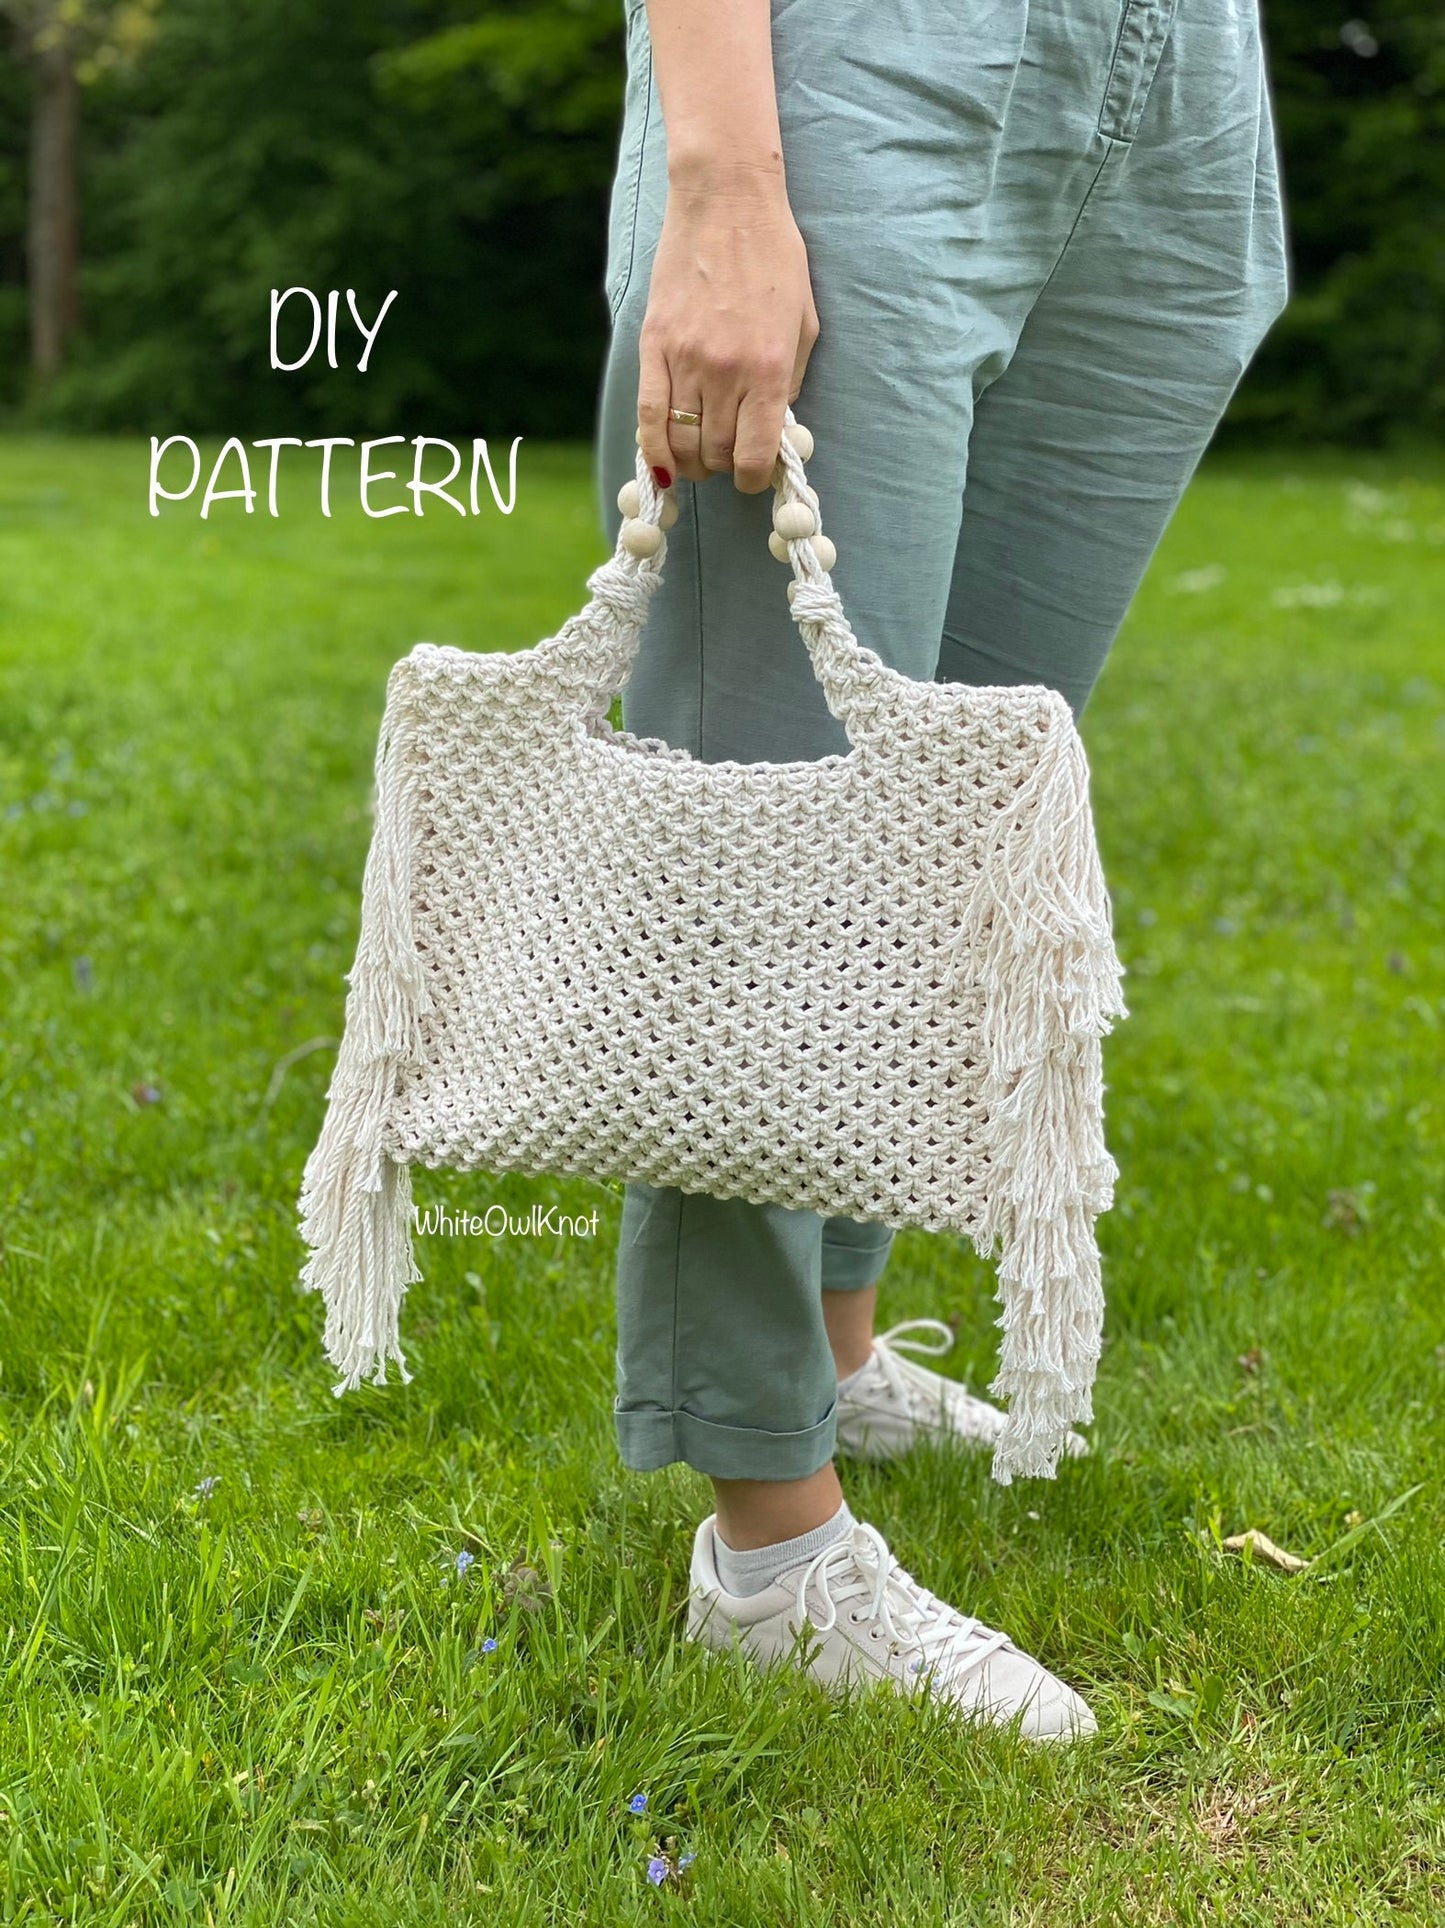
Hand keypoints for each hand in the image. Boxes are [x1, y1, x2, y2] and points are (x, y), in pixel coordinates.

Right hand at [636, 163, 819, 493]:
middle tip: (728, 455)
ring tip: (699, 455)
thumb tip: (772, 427)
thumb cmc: (774, 257)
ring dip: (691, 461)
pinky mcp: (653, 344)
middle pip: (717, 454)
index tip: (754, 475)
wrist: (726, 200)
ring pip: (682, 442)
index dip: (755, 478)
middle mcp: (726, 371)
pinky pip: (648, 415)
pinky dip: (653, 449)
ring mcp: (685, 359)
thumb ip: (790, 381)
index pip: (755, 455)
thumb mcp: (804, 323)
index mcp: (769, 368)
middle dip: (725, 465)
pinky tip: (662, 461)